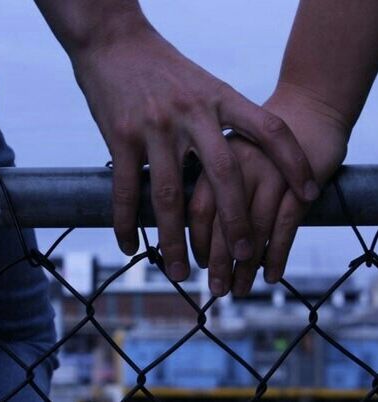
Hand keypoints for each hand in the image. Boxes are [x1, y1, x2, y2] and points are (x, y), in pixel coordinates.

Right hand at [71, 27, 317, 281]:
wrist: (113, 42)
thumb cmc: (162, 68)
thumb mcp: (203, 84)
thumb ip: (220, 120)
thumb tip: (233, 164)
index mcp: (219, 98)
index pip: (269, 129)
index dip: (294, 161)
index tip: (308, 194)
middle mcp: (191, 113)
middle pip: (223, 178)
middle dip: (236, 223)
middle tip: (244, 257)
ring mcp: (155, 126)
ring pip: (169, 196)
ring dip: (175, 240)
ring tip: (181, 272)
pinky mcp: (120, 136)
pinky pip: (125, 190)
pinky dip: (126, 223)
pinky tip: (129, 246)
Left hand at [189, 83, 348, 295]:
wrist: (305, 112)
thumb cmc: (260, 141)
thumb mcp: (229, 151)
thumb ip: (211, 182)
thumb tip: (192, 227)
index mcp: (214, 157)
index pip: (199, 209)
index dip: (198, 242)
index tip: (197, 264)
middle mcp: (239, 165)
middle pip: (224, 223)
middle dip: (219, 261)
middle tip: (216, 289)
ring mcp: (270, 173)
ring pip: (255, 229)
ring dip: (246, 265)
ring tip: (239, 289)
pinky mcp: (299, 182)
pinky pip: (286, 226)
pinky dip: (277, 254)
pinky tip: (270, 275)